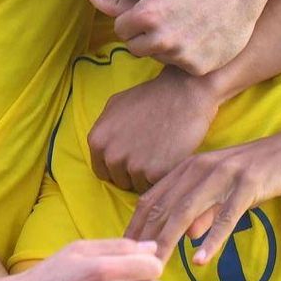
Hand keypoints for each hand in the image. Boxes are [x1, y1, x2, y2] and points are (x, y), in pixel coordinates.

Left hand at [88, 0, 263, 75]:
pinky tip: (201, 39)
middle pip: (134, 48)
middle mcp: (161, 38)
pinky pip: (180, 66)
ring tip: (187, 27)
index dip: (135, 20)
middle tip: (170, 19)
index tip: (154, 10)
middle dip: (146, 35)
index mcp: (145, 16)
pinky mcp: (197, 67)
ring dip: (166, 46)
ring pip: (158, 57)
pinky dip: (188, 56)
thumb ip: (118, 0)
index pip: (120, 29)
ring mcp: (180, 54)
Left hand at [88, 67, 220, 192]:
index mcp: (97, 141)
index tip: (132, 159)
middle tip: (150, 154)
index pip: (102, 171)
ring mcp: (134, 166)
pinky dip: (164, 177)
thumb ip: (103, 129)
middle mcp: (112, 155)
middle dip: (133, 172)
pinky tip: (170, 158)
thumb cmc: (151, 97)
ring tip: (161, 154)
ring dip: (150, 176)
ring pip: (139, 186)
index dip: (118, 167)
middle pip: (120, 181)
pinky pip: (157, 186)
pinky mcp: (156, 173)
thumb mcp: (115, 104)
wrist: (183, 93)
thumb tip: (102, 148)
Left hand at [124, 131, 280, 264]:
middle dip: (144, 240)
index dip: (134, 227)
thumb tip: (184, 235)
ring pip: (187, 212)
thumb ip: (203, 208)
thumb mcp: (225, 187)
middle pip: (163, 207)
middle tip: (132, 269)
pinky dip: (211, 239)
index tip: (123, 254)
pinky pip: (226, 216)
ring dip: (168, 242)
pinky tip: (200, 260)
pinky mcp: (249, 185)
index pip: (151, 199)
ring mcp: (224, 175)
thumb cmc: (262, 169)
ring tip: (156, 268)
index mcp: (190, 167)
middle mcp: (201, 168)